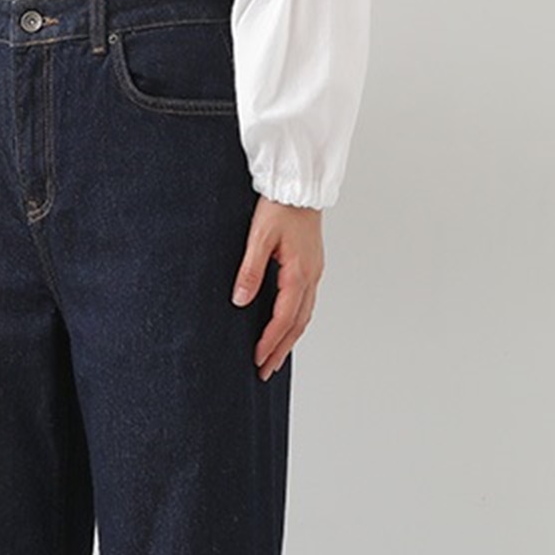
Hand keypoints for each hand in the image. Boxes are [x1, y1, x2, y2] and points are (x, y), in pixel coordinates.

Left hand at [231, 197, 324, 380]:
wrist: (299, 183)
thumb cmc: (279, 205)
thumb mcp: (259, 236)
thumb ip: (250, 270)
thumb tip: (240, 300)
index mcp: (299, 273)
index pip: (284, 318)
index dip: (270, 341)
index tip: (257, 358)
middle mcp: (311, 276)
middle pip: (298, 324)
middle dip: (281, 350)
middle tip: (265, 371)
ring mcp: (314, 272)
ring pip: (304, 316)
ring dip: (289, 340)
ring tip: (274, 359)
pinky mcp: (312, 267)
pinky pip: (305, 303)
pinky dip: (295, 323)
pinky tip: (286, 329)